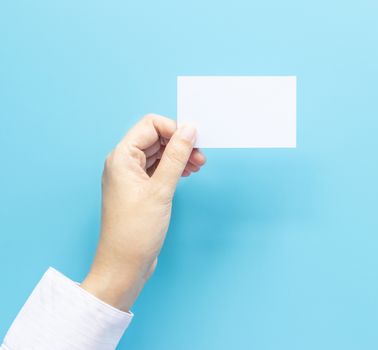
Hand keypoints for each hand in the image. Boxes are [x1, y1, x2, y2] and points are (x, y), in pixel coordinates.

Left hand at [81, 114, 205, 310]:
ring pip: (159, 154)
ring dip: (179, 156)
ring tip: (197, 166)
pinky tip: (187, 174)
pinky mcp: (140, 189)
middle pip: (155, 138)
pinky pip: (158, 169)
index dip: (174, 129)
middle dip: (179, 143)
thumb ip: (176, 156)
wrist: (124, 265)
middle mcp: (124, 163)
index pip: (150, 125)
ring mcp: (131, 177)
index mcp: (122, 157)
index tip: (194, 141)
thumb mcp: (160, 190)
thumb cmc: (135, 231)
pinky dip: (174, 168)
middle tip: (200, 157)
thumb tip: (189, 130)